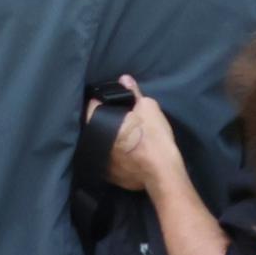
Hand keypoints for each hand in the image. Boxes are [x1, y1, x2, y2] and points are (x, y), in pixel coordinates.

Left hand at [105, 78, 185, 197]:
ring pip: (100, 144)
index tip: (109, 102)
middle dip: (103, 121)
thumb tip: (124, 79)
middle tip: (118, 119)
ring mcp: (99, 160)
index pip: (92, 105)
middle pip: (94, 126)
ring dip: (107, 139)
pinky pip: (107, 160)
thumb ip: (134, 93)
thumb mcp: (148, 108)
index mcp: (98, 123)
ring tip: (121, 136)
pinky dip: (113, 155)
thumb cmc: (153, 137)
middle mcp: (94, 142)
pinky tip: (125, 153)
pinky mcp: (108, 175)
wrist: (162, 172)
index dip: (101, 101)